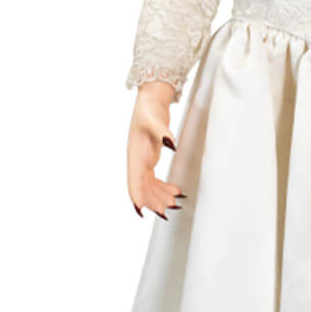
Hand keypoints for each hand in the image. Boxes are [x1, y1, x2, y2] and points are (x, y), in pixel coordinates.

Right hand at [127, 82, 185, 220]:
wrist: (150, 100)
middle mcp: (137, 160)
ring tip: (175, 203)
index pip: (134, 180)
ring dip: (160, 196)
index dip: (137, 195)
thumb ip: (163, 132)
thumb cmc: (149, 108)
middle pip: (142, 187)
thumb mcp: (155, 119)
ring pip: (149, 186)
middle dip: (153, 201)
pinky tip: (174, 190)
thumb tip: (171, 144)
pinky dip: (163, 187)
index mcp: (135, 154)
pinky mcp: (150, 158)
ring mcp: (143, 160)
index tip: (141, 209)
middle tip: (167, 212)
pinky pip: (154, 179)